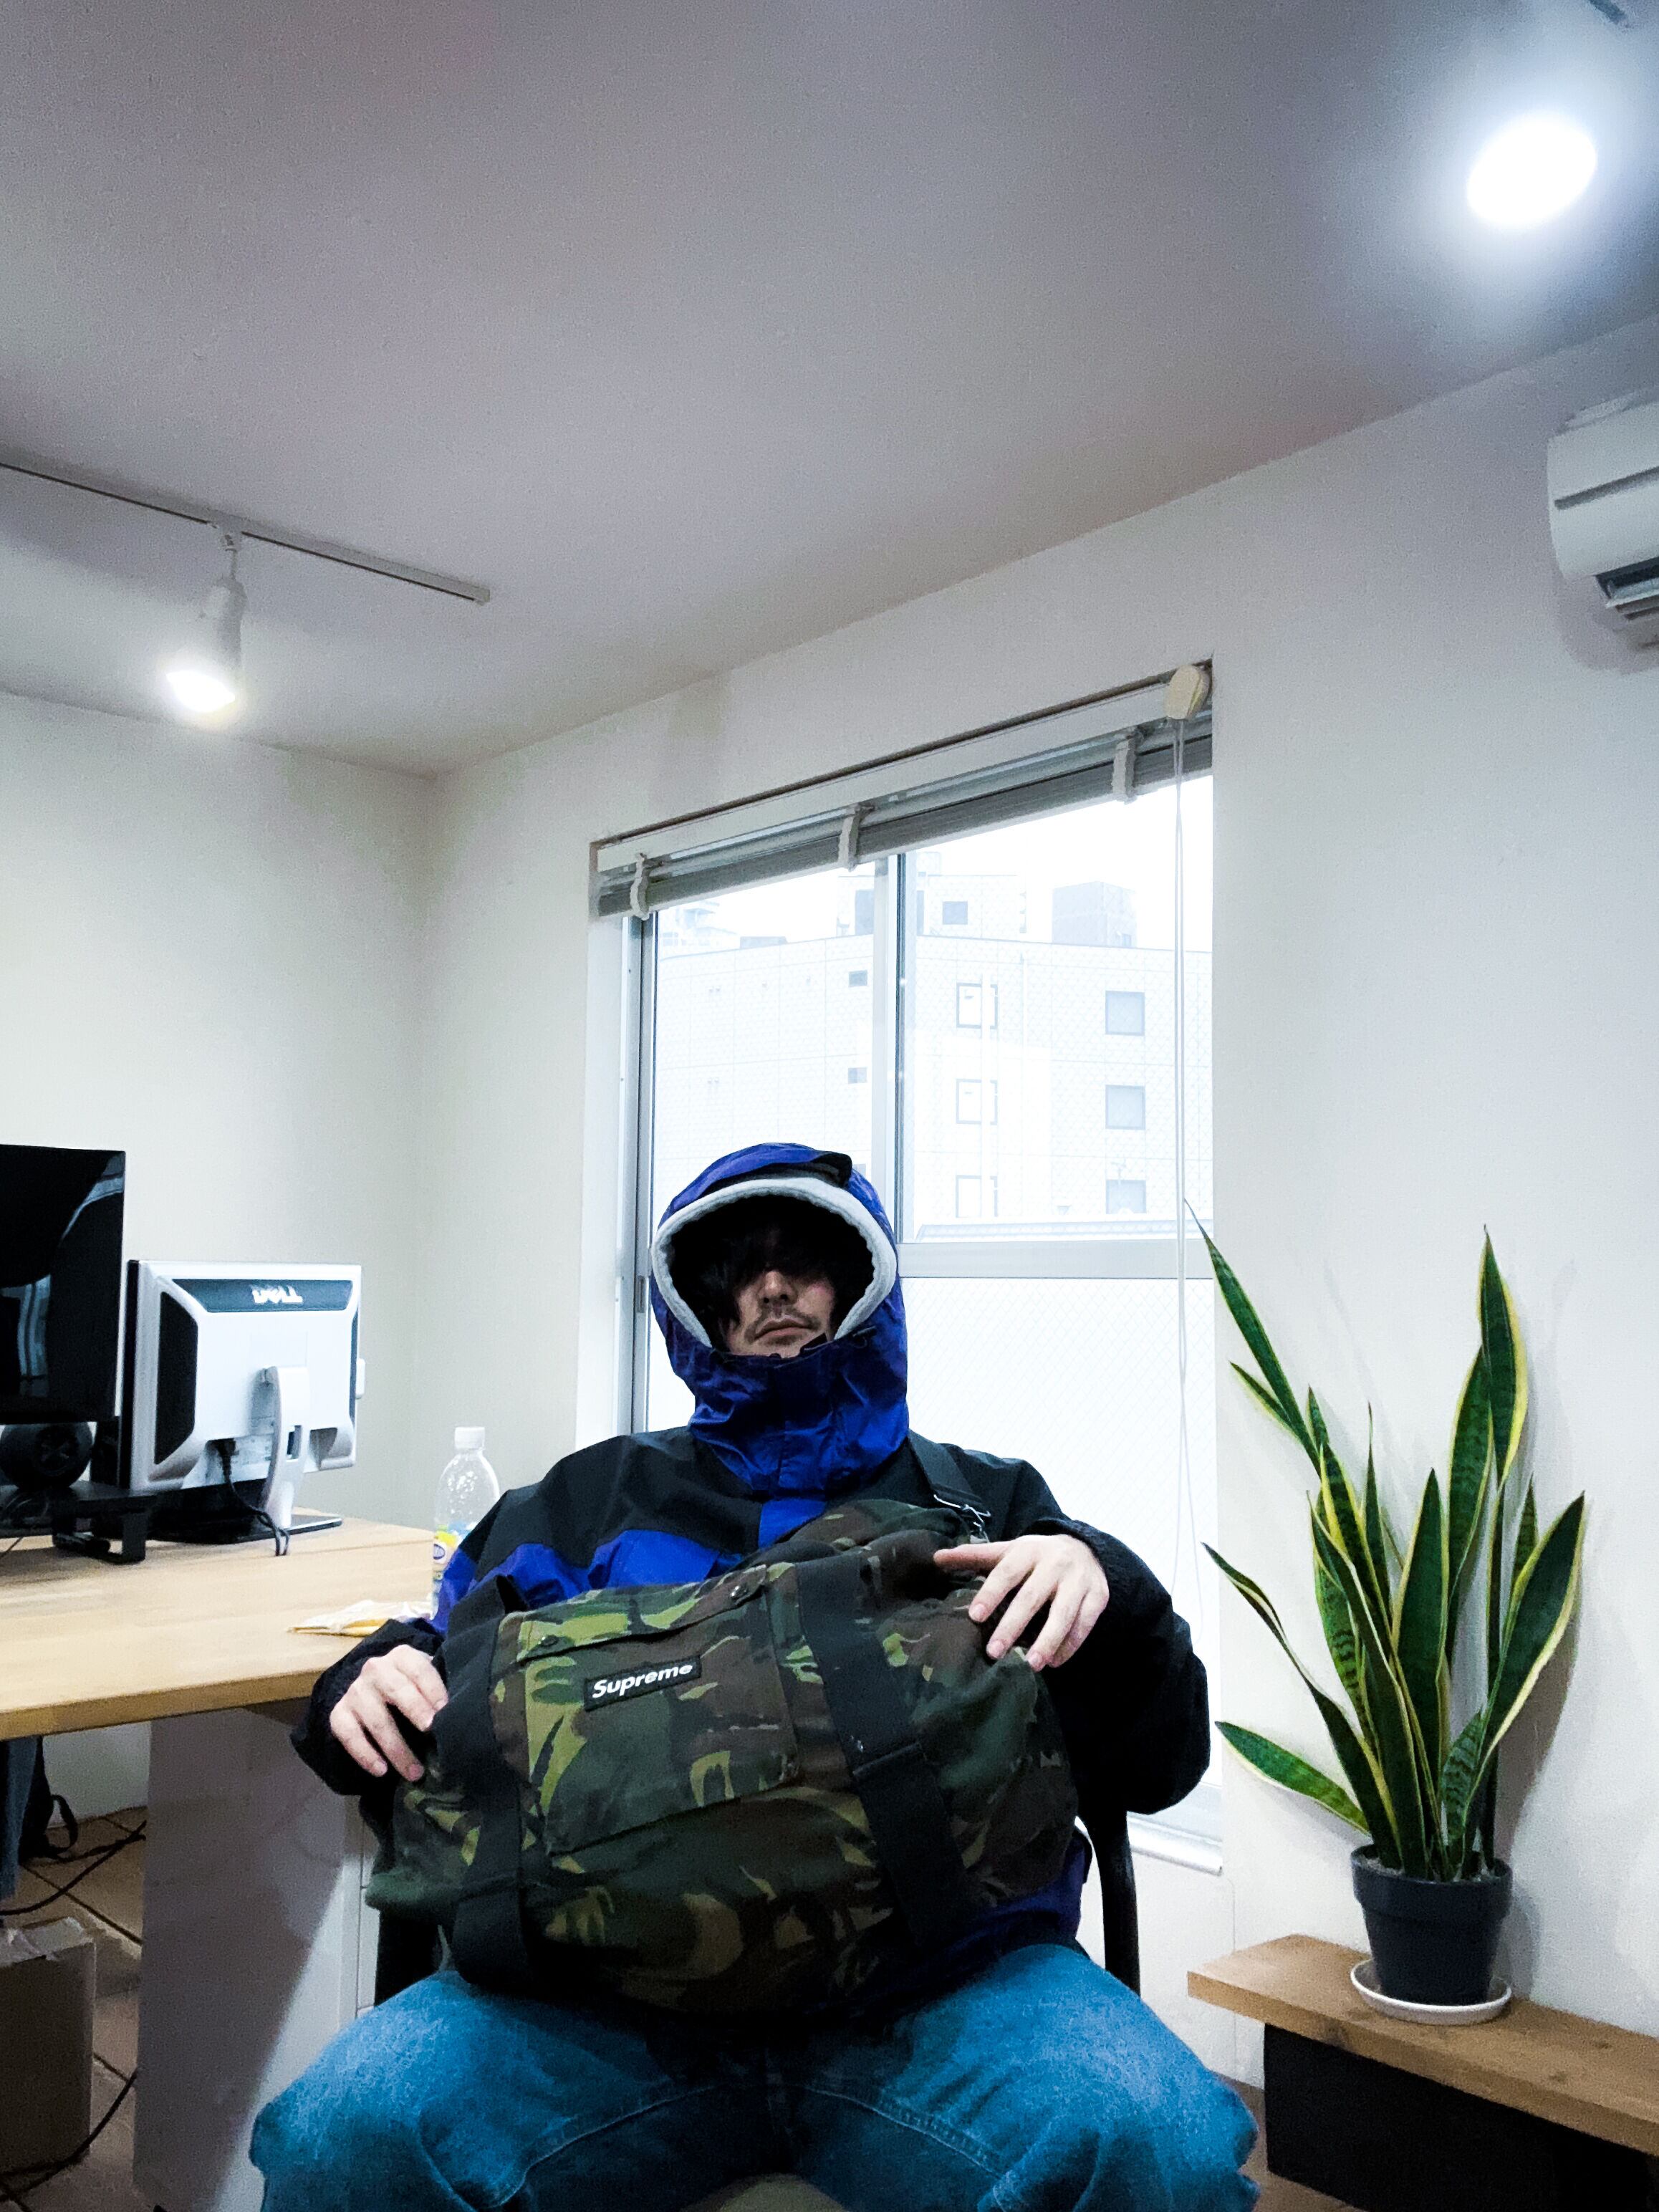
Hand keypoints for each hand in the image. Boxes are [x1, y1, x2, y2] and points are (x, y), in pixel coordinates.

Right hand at [328, 1646, 447, 1780]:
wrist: (371, 1689)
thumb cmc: (411, 1687)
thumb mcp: (425, 1679)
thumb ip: (440, 1688)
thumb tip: (465, 1710)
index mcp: (402, 1657)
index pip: (419, 1669)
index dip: (433, 1690)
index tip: (445, 1712)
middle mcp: (375, 1669)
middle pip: (396, 1690)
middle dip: (415, 1710)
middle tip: (431, 1730)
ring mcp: (355, 1692)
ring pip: (376, 1720)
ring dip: (396, 1748)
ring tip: (415, 1772)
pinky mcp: (338, 1714)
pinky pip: (349, 1736)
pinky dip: (365, 1755)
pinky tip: (381, 1771)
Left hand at [933, 1534, 1108, 1672]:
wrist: (1087, 1549)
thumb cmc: (1036, 1556)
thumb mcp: (1008, 1551)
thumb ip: (974, 1556)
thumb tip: (936, 1558)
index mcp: (1028, 1550)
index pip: (1006, 1572)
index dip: (990, 1593)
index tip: (974, 1617)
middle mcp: (1055, 1563)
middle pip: (1032, 1596)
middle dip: (1013, 1625)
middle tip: (994, 1652)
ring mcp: (1079, 1580)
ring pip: (1064, 1613)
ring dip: (1048, 1640)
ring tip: (1032, 1664)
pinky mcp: (1098, 1597)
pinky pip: (1085, 1624)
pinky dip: (1070, 1644)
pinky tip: (1054, 1661)